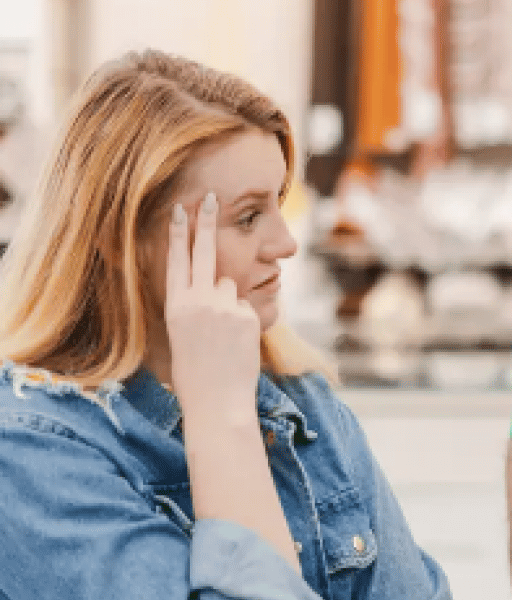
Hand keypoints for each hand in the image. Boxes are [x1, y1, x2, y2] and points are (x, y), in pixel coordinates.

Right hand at [165, 193, 260, 420]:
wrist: (216, 402)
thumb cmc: (196, 374)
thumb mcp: (184, 334)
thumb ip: (196, 306)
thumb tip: (214, 287)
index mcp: (175, 307)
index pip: (176, 262)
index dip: (178, 235)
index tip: (179, 211)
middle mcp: (198, 302)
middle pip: (205, 253)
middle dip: (207, 222)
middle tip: (211, 197)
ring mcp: (224, 308)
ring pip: (230, 288)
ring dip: (229, 303)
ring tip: (222, 337)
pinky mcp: (247, 316)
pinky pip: (247, 308)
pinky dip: (244, 322)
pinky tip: (237, 345)